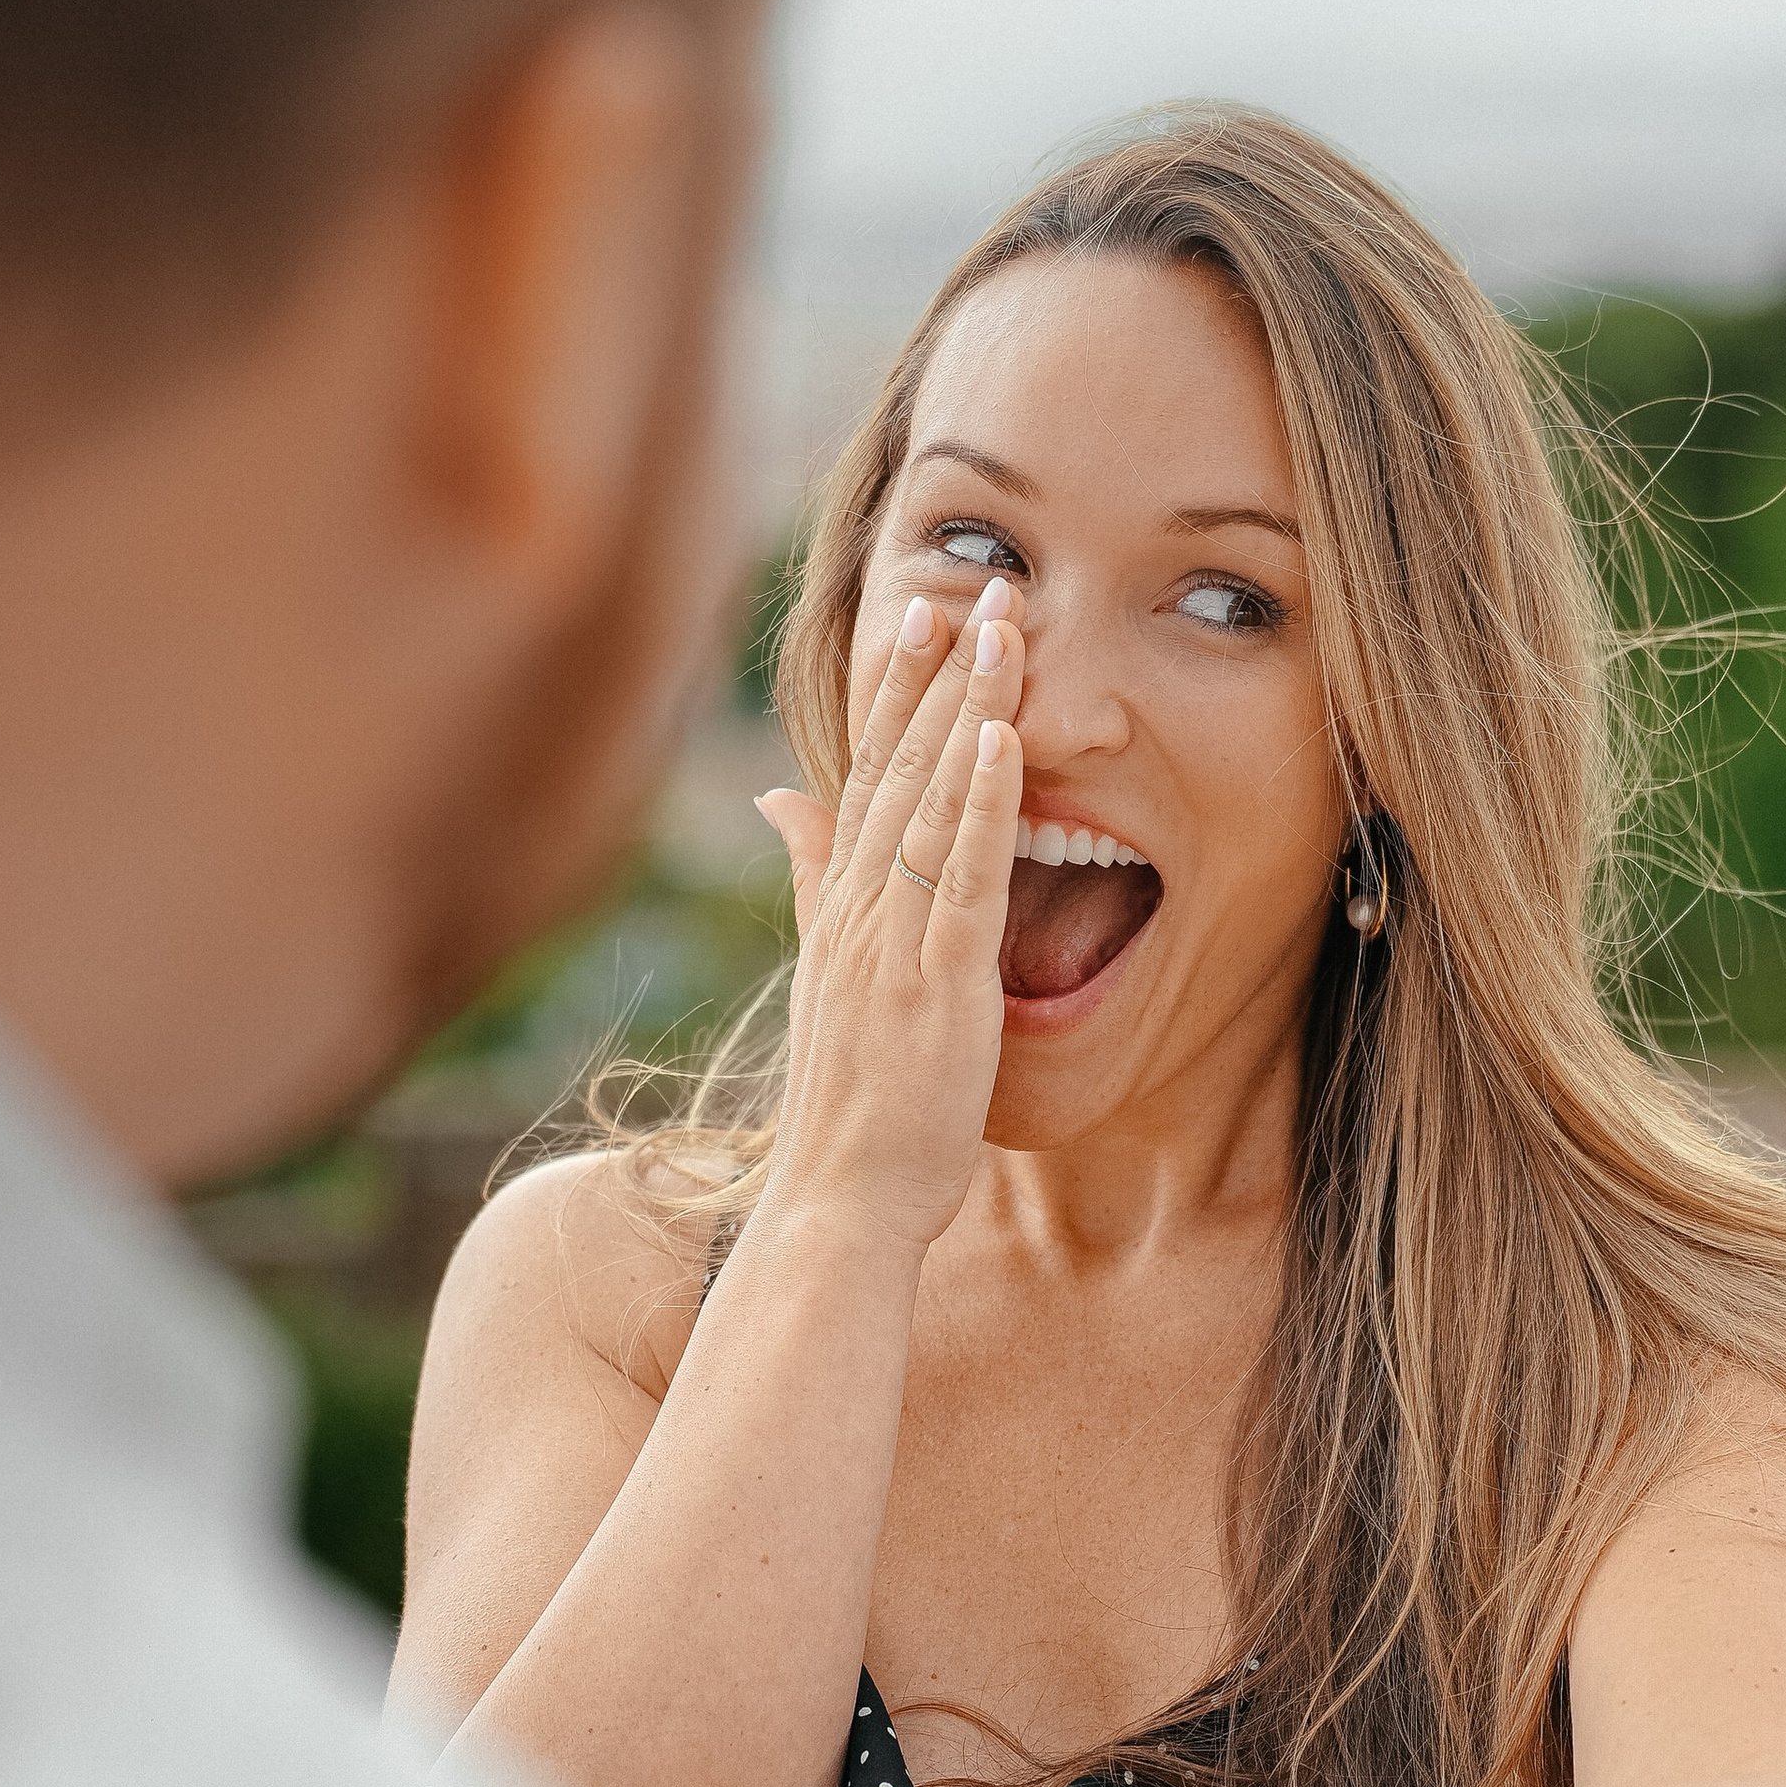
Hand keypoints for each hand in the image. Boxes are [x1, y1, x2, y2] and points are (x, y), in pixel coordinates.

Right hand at [755, 580, 1026, 1261]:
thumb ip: (811, 883)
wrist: (837, 1205)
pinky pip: (961, 879)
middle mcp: (857, 913)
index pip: (866, 775)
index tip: (919, 613)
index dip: (893, 691)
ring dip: (966, 708)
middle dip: (934, 670)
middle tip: (974, 581)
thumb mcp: (829, 978)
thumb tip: (782, 801)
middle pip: (896, 767)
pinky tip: (1001, 740)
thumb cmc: (849, 1113)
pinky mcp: (936, 985)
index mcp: (840, 912)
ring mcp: (892, 945)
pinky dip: (980, 806)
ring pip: (930, 803)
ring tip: (1002, 626)